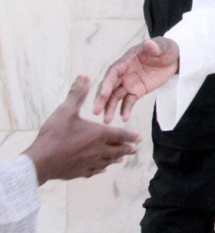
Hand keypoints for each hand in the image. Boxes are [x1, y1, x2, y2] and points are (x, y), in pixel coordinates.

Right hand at [23, 76, 140, 184]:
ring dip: (116, 158)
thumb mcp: (65, 110)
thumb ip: (77, 94)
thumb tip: (85, 76)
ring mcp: (89, 163)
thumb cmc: (54, 135)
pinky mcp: (79, 172)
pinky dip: (101, 168)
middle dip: (128, 149)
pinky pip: (95, 170)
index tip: (140, 138)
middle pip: (118, 150)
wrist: (39, 162)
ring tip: (121, 158)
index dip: (131, 136)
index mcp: (98, 135)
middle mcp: (98, 150)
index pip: (121, 135)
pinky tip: (102, 168)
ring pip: (108, 161)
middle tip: (135, 148)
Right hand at [94, 37, 179, 122]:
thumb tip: (149, 43)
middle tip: (95, 111)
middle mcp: (124, 73)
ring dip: (110, 108)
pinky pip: (128, 102)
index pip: (113, 72)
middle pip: (109, 86)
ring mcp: (129, 83)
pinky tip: (124, 118)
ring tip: (107, 121)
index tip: (103, 94)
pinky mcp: (136, 91)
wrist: (174, 59)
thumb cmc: (166, 49)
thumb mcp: (164, 47)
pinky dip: (125, 110)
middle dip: (102, 99)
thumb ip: (155, 47)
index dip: (107, 83)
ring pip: (116, 96)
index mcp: (127, 60)